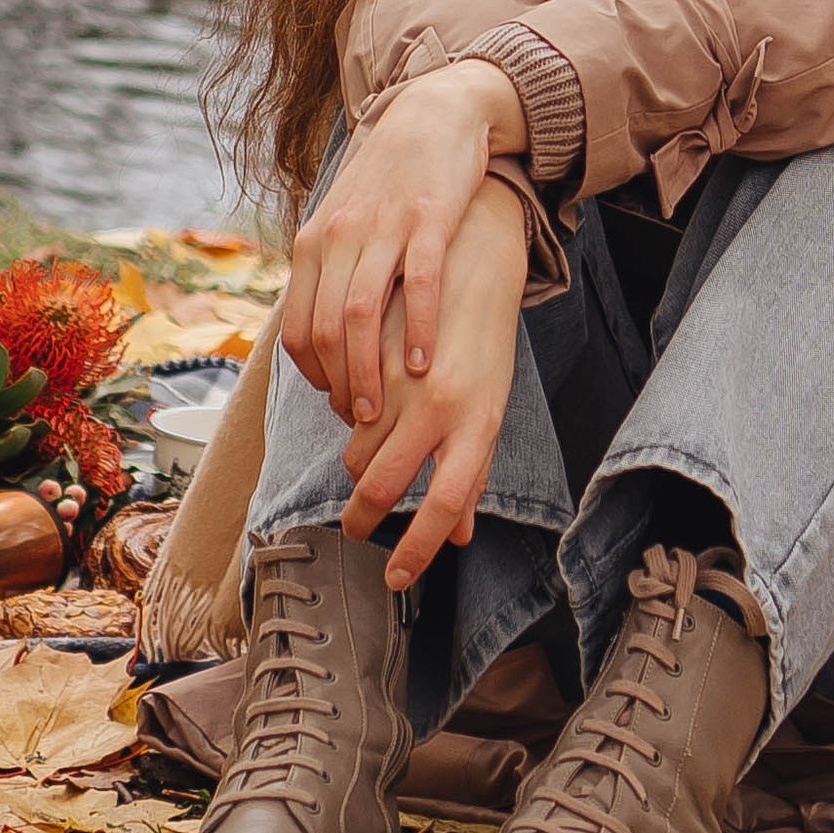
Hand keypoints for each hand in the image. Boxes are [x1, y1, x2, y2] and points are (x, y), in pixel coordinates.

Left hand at [281, 58, 525, 426]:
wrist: (433, 114)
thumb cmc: (388, 180)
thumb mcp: (342, 222)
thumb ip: (328, 271)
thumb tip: (319, 336)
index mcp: (314, 242)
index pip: (298, 327)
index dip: (314, 374)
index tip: (337, 399)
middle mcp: (341, 235)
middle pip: (325, 328)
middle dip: (339, 384)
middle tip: (361, 419)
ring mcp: (384, 226)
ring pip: (360, 312)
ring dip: (367, 370)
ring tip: (380, 408)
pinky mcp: (429, 218)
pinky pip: (419, 284)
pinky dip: (416, 329)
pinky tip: (421, 363)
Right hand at [341, 177, 529, 589]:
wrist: (475, 254)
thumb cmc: (486, 342)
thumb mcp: (489, 404)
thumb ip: (471, 468)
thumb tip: (459, 535)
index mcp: (479, 423)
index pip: (446, 504)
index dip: (418, 550)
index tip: (394, 578)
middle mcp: (442, 403)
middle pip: (385, 482)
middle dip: (363, 518)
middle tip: (356, 531)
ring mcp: (404, 375)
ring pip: (357, 445)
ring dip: (355, 464)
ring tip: (364, 461)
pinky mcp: (375, 351)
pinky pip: (344, 404)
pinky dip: (345, 421)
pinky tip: (356, 415)